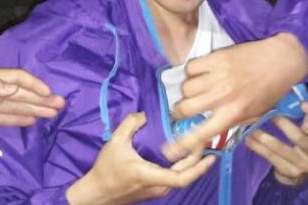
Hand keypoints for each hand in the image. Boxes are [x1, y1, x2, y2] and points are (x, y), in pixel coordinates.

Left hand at [0, 67, 65, 137]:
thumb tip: (16, 87)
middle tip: (61, 105)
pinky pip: (8, 117)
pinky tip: (33, 121)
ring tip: (54, 113)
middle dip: (42, 98)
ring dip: (36, 108)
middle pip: (22, 93)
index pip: (19, 79)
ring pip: (18, 105)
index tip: (50, 93)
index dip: (35, 85)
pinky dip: (21, 118)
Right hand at [66, 112, 215, 204]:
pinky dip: (183, 165)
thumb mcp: (115, 142)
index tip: (210, 154)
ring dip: (191, 162)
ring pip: (181, 176)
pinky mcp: (156, 189)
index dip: (199, 167)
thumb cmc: (106, 170)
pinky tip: (185, 152)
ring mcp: (158, 190)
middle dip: (199, 157)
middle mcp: (158, 186)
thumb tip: (145, 114)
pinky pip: (175, 177)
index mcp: (150, 176)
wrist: (98, 193)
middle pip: (186, 175)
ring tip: (197, 143)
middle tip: (205, 138)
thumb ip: (130, 124)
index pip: (181, 177)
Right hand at [163, 32, 307, 160]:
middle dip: (180, 111)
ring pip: (186, 87)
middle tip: (184, 109)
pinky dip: (192, 72)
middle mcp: (223, 96)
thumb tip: (210, 129)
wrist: (281, 60)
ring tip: (198, 89)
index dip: (181, 144)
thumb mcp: (254, 114)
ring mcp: (218, 76)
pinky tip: (201, 73)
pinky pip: (190, 67)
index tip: (168, 150)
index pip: (201, 133)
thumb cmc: (269, 90)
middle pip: (185, 107)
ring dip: (188, 91)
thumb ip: (231, 122)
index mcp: (233, 114)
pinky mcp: (216, 58)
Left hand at [244, 101, 307, 185]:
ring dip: (265, 138)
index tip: (303, 104)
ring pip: (282, 148)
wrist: (298, 171)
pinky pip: (272, 158)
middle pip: (299, 137)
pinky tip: (249, 141)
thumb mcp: (307, 130)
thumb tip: (284, 92)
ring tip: (252, 129)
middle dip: (283, 124)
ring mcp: (304, 164)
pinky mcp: (291, 172)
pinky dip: (259, 148)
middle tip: (270, 115)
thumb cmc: (301, 142)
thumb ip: (301, 115)